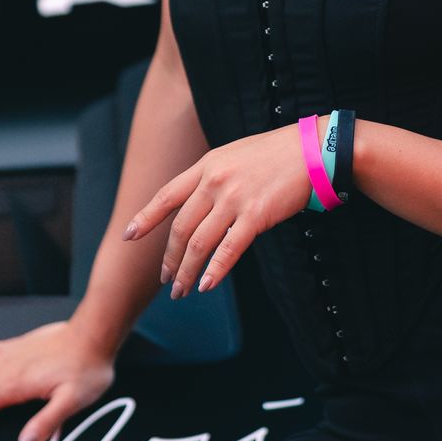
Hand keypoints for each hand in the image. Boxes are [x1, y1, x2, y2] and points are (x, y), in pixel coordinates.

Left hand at [124, 123, 318, 296]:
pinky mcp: (256, 215)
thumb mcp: (234, 157)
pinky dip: (215, 270)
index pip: (166, 196)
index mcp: (206, 166)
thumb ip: (213, 178)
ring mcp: (234, 198)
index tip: (128, 236)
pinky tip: (207, 285)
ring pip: (199, 243)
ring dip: (188, 271)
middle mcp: (214, 182)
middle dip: (170, 259)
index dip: (145, 218)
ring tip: (182, 290)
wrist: (312, 150)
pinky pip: (229, 249)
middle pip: (181, 228)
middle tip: (166, 280)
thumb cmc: (276, 155)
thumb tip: (199, 208)